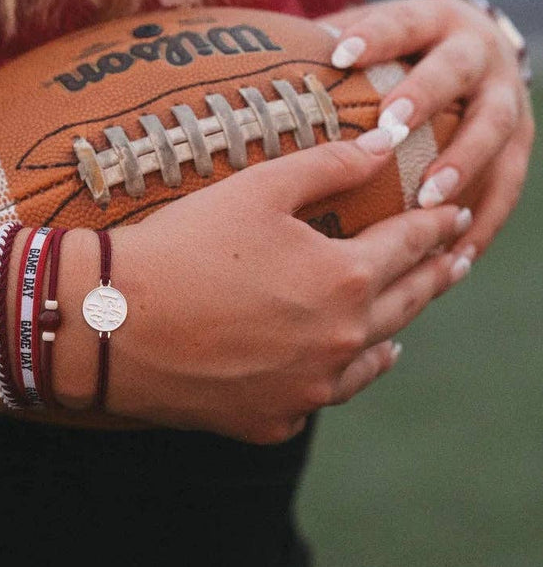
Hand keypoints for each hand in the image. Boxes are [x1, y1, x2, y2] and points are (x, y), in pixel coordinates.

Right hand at [101, 133, 471, 441]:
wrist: (111, 323)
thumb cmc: (182, 246)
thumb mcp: (257, 189)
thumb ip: (330, 165)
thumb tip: (385, 145)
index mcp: (346, 279)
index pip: (410, 244)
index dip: (435, 225)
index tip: (454, 215)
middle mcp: (339, 342)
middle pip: (405, 305)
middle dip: (434, 277)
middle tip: (454, 261)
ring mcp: (306, 391)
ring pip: (368, 362)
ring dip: (393, 336)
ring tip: (406, 328)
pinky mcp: (269, 421)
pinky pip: (315, 399)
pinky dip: (331, 379)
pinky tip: (331, 371)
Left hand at [322, 0, 534, 258]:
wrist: (472, 48)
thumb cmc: (393, 52)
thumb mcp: (364, 35)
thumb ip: (319, 49)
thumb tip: (244, 63)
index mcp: (432, 20)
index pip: (403, 22)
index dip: (375, 37)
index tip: (339, 54)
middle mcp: (477, 54)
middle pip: (455, 72)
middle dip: (425, 99)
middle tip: (390, 131)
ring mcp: (506, 99)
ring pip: (492, 130)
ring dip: (463, 166)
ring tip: (429, 203)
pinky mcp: (519, 145)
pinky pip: (506, 185)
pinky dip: (481, 220)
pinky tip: (454, 254)